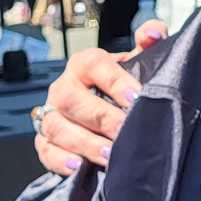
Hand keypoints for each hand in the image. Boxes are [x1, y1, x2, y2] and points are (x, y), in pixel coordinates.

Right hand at [35, 20, 167, 174]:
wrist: (108, 111)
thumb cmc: (122, 86)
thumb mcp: (138, 62)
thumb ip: (150, 42)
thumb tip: (154, 33)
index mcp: (84, 64)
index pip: (94, 64)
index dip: (115, 80)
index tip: (137, 97)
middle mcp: (64, 88)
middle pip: (72, 99)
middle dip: (101, 117)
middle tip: (125, 131)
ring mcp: (51, 114)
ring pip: (57, 127)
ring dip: (84, 143)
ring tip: (110, 155)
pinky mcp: (46, 141)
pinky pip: (46, 150)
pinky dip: (61, 160)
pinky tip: (80, 167)